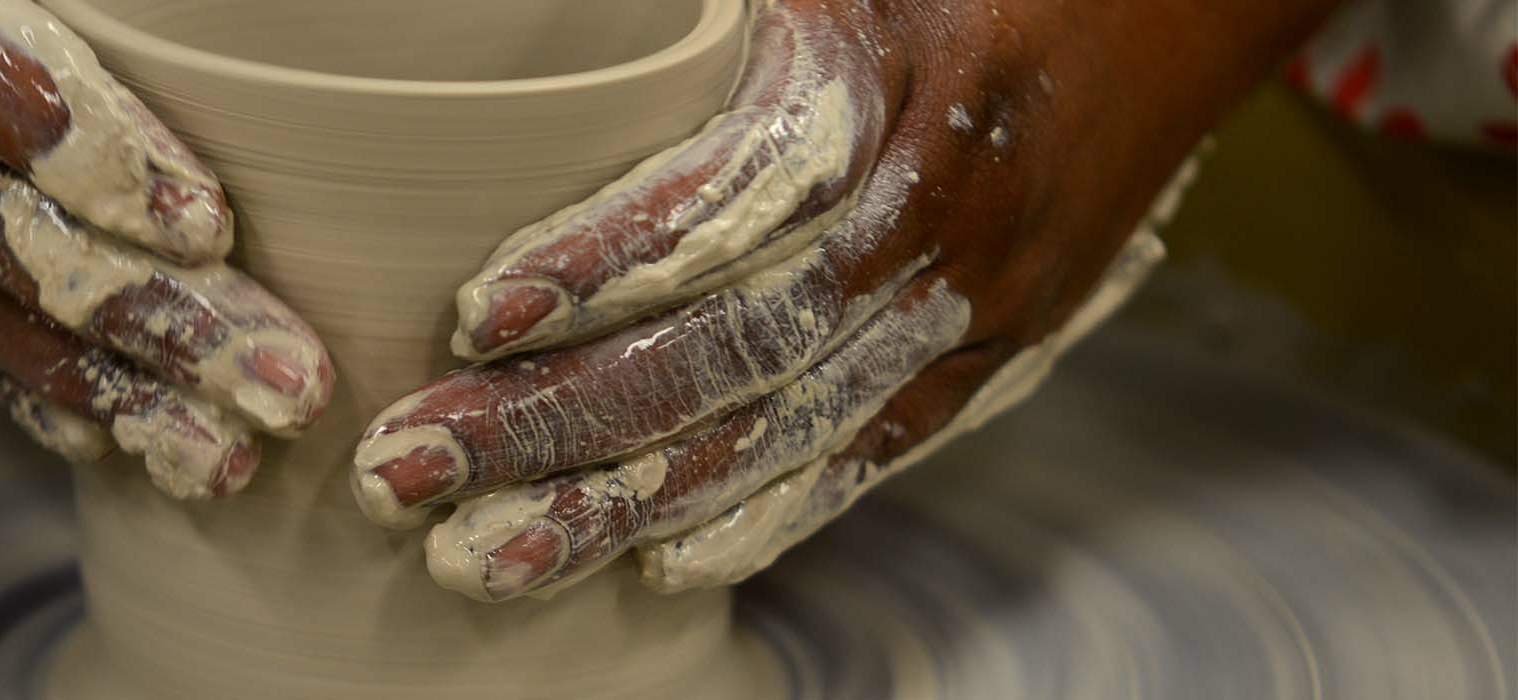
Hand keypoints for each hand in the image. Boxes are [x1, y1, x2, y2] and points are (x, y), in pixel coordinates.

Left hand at [353, 0, 1338, 599]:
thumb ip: (699, 22)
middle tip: (412, 470)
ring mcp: (967, 307)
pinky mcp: (988, 359)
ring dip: (622, 501)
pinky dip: (763, 516)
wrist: (1160, 15)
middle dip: (557, 421)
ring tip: (488, 558)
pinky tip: (656, 563)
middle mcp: (927, 220)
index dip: (604, 263)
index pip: (728, 201)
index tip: (480, 315)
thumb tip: (541, 34)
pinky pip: (869, 456)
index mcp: (880, 94)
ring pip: (778, 428)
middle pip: (726, 346)